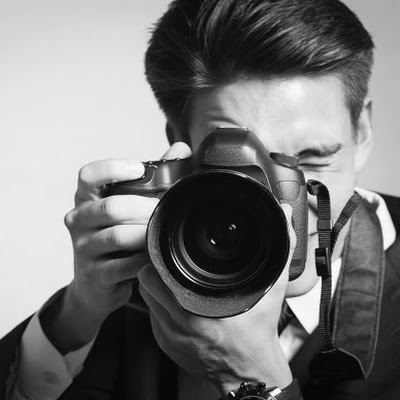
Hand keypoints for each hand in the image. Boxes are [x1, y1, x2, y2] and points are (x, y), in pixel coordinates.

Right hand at [41, 142, 190, 352]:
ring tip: (164, 231)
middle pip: (111, 207)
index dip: (113, 169)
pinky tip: (156, 256)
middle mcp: (78, 219)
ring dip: (146, 233)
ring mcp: (83, 248)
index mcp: (86, 198)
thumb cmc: (117, 235)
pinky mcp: (93, 274)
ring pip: (117, 236)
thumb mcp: (127, 206)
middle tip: (166, 209)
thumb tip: (181, 149)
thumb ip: (152, 179)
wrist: (96, 283)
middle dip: (145, 208)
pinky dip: (144, 259)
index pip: (88, 175)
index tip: (140, 169)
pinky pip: (123, 265)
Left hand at [138, 204, 295, 395]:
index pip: (157, 272)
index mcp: (199, 311)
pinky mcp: (165, 345)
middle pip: (146, 281)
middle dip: (156, 267)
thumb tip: (284, 217)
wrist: (251, 374)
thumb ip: (281, 250)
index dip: (160, 255)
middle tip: (170, 261)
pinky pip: (150, 316)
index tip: (169, 248)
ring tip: (173, 279)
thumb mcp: (272, 289)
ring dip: (155, 285)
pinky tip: (176, 301)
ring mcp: (169, 337)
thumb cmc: (259, 334)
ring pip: (145, 297)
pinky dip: (159, 304)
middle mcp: (179, 324)